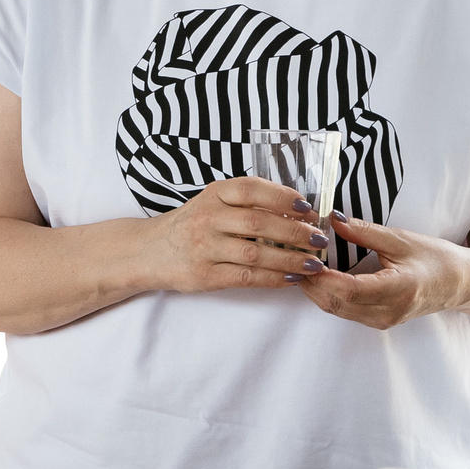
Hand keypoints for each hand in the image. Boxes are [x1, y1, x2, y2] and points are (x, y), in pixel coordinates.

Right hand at [137, 177, 330, 294]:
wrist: (150, 251)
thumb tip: (297, 209)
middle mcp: (207, 218)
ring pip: (256, 254)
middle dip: (295, 232)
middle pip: (259, 223)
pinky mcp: (205, 275)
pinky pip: (246, 277)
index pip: (251, 189)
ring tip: (313, 263)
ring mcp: (205, 248)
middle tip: (319, 239)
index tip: (307, 207)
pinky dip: (273, 279)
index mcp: (213, 194)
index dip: (282, 196)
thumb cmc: (191, 225)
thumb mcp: (212, 202)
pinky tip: (291, 278)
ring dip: (290, 259)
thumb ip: (246, 202)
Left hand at [295, 211, 469, 328]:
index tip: (304, 257)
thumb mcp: (402, 239)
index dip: (323, 277)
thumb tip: (332, 218)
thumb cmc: (437, 259)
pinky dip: (327, 295)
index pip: (350, 289)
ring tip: (300, 264)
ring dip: (315, 290)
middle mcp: (389, 311)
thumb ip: (365, 231)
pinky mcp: (379, 321)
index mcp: (399, 290)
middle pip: (337, 303)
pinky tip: (318, 277)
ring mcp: (383, 320)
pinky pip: (345, 311)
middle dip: (311, 283)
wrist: (461, 284)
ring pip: (337, 310)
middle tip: (292, 257)